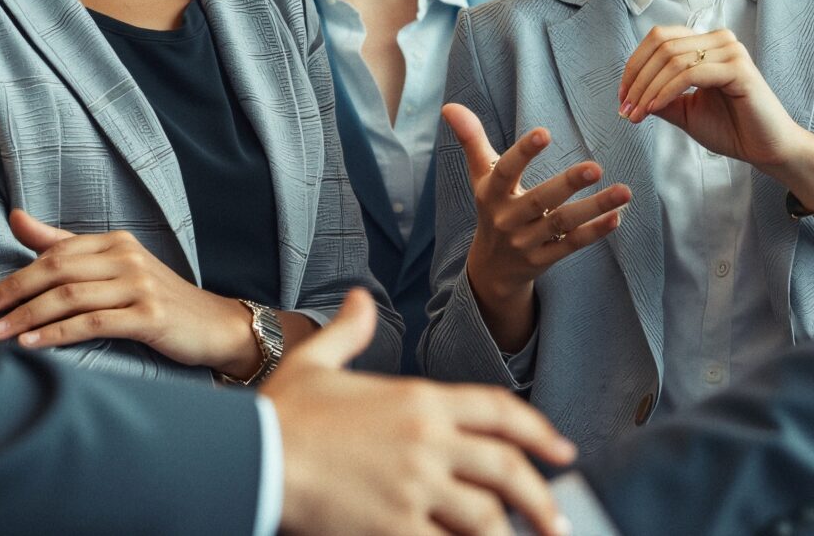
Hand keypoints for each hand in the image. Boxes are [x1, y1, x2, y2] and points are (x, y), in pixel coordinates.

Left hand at [0, 208, 257, 376]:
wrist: (213, 325)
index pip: (56, 252)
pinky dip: (57, 334)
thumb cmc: (155, 299)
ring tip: (0, 336)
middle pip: (58, 271)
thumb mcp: (113, 267)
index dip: (17, 274)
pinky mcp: (149, 316)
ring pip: (70, 297)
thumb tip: (14, 216)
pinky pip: (92, 323)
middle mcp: (127, 257)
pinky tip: (33, 345)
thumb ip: (63, 244)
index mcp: (116, 242)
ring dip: (29, 318)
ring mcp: (140, 286)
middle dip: (15, 294)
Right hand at [270, 290, 575, 535]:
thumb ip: (349, 332)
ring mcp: (415, 486)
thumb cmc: (282, 414)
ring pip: (485, 515)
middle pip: (506, 468)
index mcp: (420, 399)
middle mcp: (428, 440)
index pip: (500, 411)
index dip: (539, 432)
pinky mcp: (396, 526)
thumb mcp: (317, 361)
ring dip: (510, 532)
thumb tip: (361, 300)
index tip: (562, 452)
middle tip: (556, 520)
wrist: (251, 455)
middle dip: (539, 497)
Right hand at [444, 103, 629, 351]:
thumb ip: (471, 140)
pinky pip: (571, 245)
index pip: (505, 171)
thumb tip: (449, 107)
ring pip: (562, 223)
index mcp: (491, 194)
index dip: (523, 153)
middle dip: (567, 184)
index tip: (545, 132)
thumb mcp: (480, 176)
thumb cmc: (492, 208)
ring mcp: (526, 242)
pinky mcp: (544, 260)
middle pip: (540, 200)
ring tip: (624, 191)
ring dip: (594, 207)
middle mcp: (507, 219)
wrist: (491, 268)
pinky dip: (594, 232)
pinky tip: (617, 217)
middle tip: (595, 167)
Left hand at [618, 25, 813, 173]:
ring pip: (673, 60)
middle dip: (636, 79)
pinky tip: (653, 109)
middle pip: (662, 46)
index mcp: (707, 43)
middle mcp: (719, 40)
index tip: (622, 98)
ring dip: (647, 88)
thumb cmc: (732, 129)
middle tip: (625, 109)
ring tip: (635, 114)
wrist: (766, 149)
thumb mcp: (685, 111)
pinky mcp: (738, 69)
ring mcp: (731, 51)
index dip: (634, 65)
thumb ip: (660, 97)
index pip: (659, 38)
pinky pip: (690, 74)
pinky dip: (665, 92)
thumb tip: (629, 95)